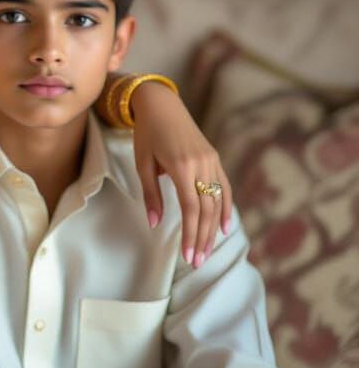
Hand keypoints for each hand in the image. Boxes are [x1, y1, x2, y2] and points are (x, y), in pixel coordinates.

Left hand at [130, 81, 232, 268]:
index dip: (191, 234)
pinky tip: (224, 228)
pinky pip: (224, 187)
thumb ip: (151, 194)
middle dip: (202, 238)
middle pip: (207, 209)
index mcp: (182, 166)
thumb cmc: (146, 134)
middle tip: (198, 262)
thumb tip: (154, 223)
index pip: (191, 208)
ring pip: (217, 201)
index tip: (187, 256)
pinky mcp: (215, 158)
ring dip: (213, 228)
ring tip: (207, 251)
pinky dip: (225, 208)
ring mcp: (211, 161)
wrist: (162, 104)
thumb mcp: (143, 163)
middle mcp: (201, 165)